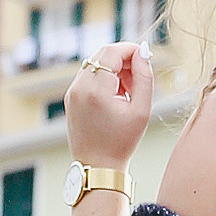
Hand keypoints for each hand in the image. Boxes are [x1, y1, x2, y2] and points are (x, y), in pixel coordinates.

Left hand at [64, 43, 153, 164]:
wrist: (97, 165)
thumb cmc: (122, 141)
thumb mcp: (141, 110)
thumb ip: (145, 77)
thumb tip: (144, 51)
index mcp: (96, 90)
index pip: (112, 52)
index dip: (131, 50)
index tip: (145, 60)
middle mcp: (79, 87)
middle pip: (102, 54)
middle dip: (123, 59)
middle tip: (137, 79)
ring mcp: (72, 92)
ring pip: (95, 63)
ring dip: (114, 69)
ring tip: (127, 92)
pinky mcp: (70, 97)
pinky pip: (88, 75)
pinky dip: (103, 78)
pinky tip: (115, 97)